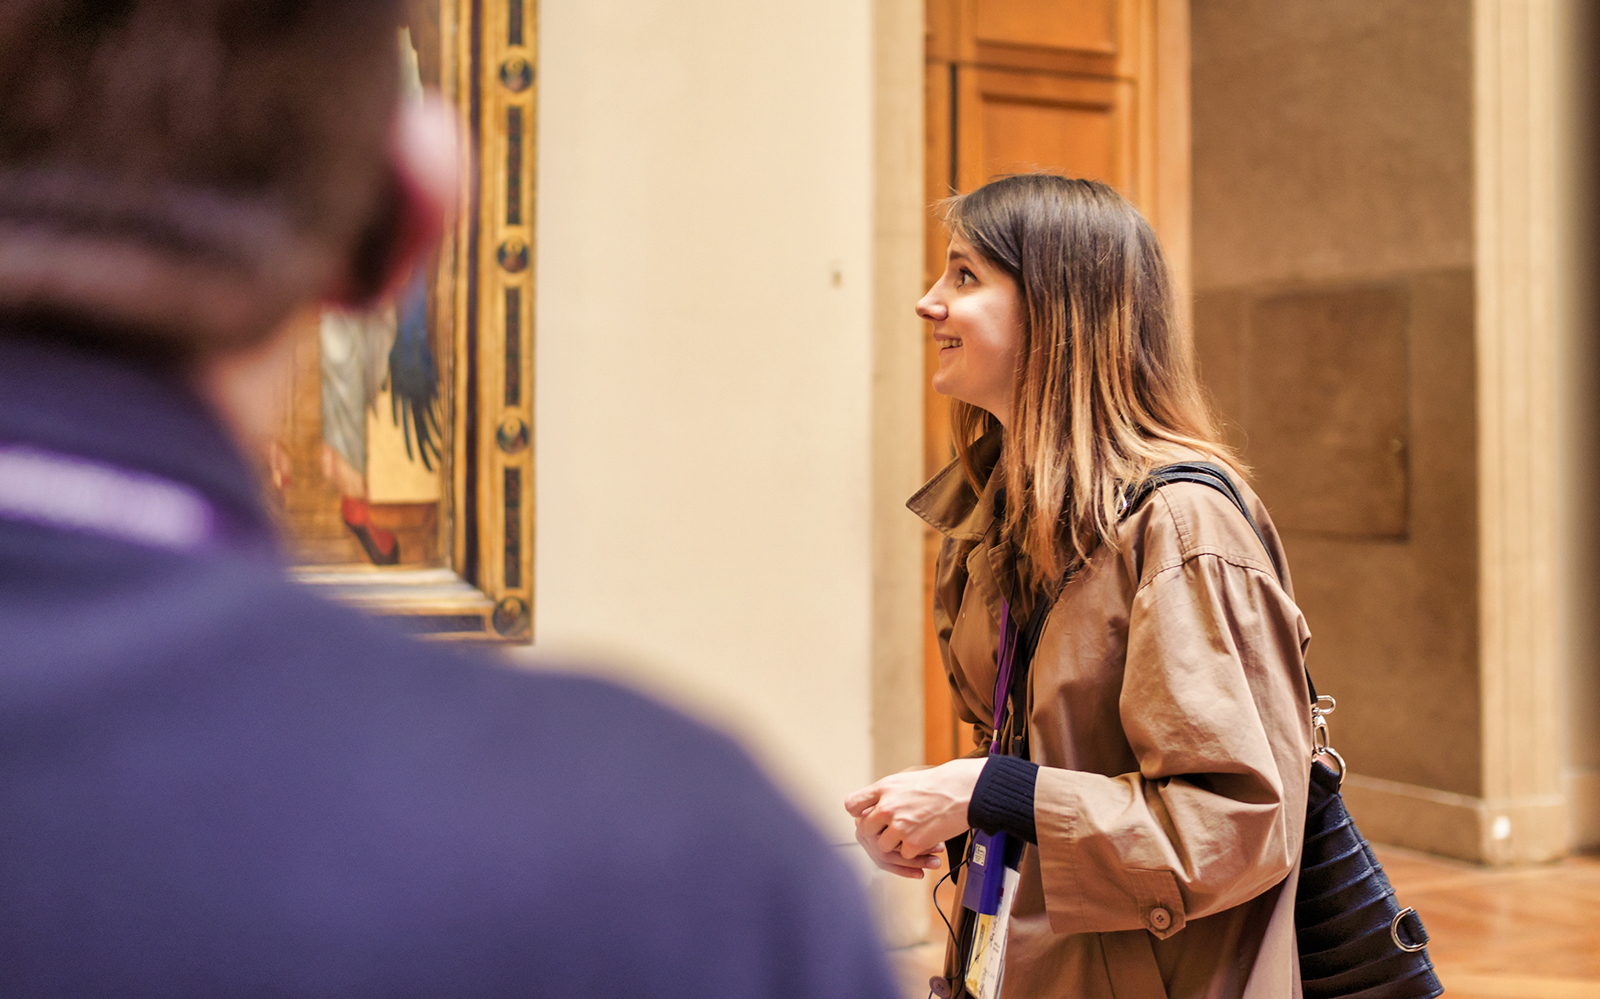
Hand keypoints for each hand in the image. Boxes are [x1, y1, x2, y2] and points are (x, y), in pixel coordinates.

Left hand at [844, 759, 985, 877]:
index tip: (866, 816)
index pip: (852, 805)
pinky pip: (904, 855)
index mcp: (883, 789)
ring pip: (883, 846)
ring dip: (896, 844)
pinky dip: (914, 851)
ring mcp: (899, 826)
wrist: (963, 791)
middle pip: (865, 830)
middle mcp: (887, 808)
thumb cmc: (938, 784)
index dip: (858, 813)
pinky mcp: (913, 843)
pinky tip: (926, 839)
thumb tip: (871, 806)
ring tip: (913, 834)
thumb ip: (884, 793)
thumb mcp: (904, 779)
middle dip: (876, 833)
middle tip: (891, 832)